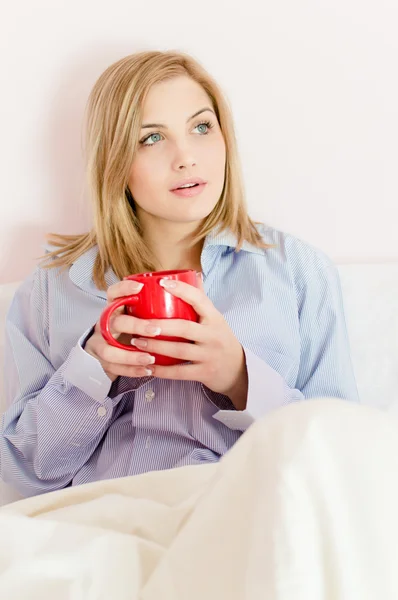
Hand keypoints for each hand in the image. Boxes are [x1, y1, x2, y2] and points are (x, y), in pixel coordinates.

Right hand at [84, 280, 158, 381]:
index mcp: (114, 309)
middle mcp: (105, 325)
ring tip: (151, 358)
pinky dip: (132, 370)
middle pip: (115, 322)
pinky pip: (114, 368)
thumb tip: (186, 293)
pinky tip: (148, 370)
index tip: (139, 287)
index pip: (113, 293)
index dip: (123, 289)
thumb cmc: (130, 330)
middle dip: (135, 326)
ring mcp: (100, 344)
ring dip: (131, 355)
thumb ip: (152, 309)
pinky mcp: (102, 362)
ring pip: (109, 350)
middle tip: (156, 330)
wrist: (109, 353)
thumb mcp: (137, 316)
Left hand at [129, 273, 248, 409]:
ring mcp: (209, 355)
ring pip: (179, 350)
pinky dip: (162, 371)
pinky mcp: (205, 373)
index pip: (199, 300)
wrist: (239, 370)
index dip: (181, 290)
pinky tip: (147, 367)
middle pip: (183, 327)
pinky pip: (180, 372)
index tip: (162, 283)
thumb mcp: (216, 320)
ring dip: (155, 347)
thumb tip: (193, 276)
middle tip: (138, 323)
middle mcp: (213, 335)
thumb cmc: (221, 340)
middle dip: (158, 325)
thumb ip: (202, 303)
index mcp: (215, 318)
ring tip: (137, 342)